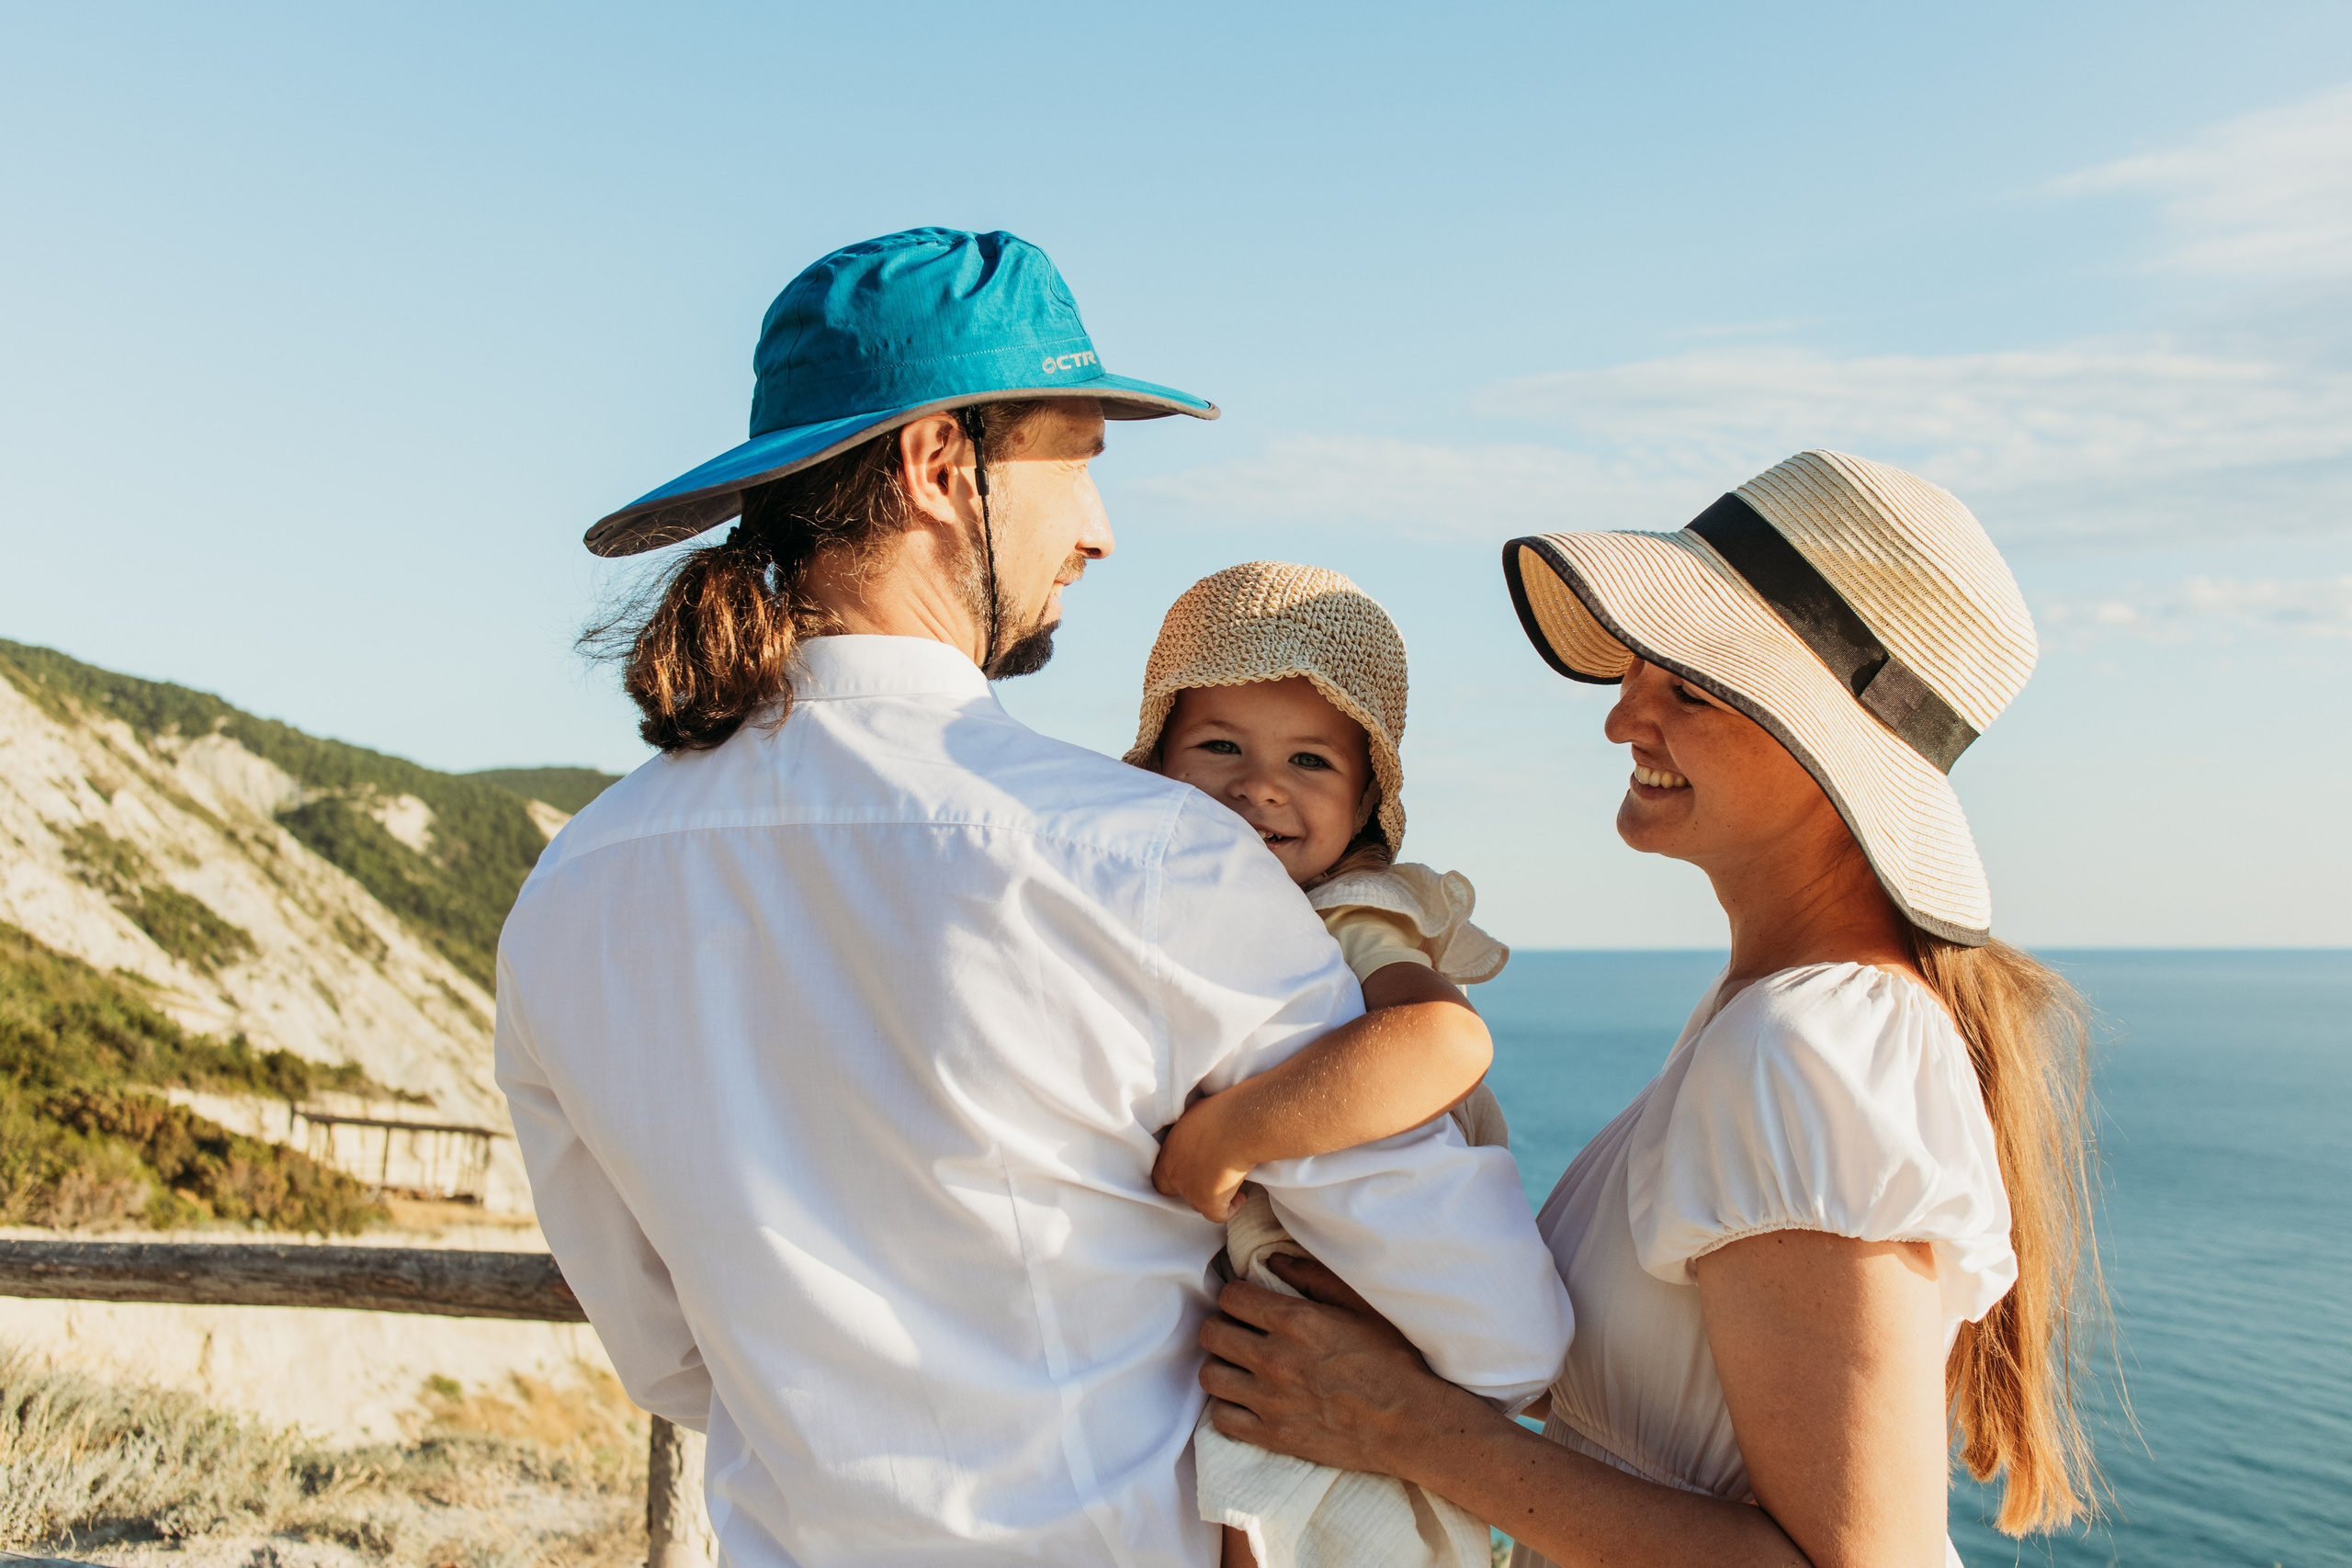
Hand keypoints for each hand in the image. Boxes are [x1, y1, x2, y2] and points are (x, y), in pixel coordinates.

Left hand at [1153, 1092, 1250, 1221]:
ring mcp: (1190, 1191)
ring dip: (1214, 1195)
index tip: (1194, 1170)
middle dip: (1197, 1186)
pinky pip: (1218, 1215)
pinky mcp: (1209, 1202)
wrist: (1239, 1124)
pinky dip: (1231, 1208)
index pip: (1160, 1177)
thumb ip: (1189, 1133)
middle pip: (1182, 1191)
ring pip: (1199, 1203)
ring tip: (1230, 1181)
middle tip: (1214, 1176)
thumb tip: (1197, 1133)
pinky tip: (1241, 1196)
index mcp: (1168, 1153)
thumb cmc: (1222, 1113)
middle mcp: (1175, 1174)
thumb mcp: (1194, 1115)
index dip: (1176, 1177)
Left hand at [1197, 1253, 1491, 1479]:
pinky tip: (1246, 1399)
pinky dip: (1228, 1407)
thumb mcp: (1359, 1304)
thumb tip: (1273, 1260)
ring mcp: (1270, 1400)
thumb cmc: (1390, 1359)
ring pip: (1209, 1376)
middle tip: (1240, 1332)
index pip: (1230, 1297)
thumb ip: (1312, 1276)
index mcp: (1294, 1321)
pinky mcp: (1272, 1436)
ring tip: (1240, 1366)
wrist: (1408, 1422)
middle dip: (1222, 1326)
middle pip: (1211, 1333)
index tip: (1247, 1303)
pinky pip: (1221, 1418)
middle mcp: (1274, 1359)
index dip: (1235, 1296)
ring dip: (1221, 1366)